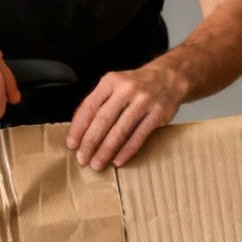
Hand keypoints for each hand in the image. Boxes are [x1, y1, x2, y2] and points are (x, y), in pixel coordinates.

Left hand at [66, 64, 188, 170]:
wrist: (169, 78)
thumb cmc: (137, 86)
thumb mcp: (115, 85)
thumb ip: (98, 103)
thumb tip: (79, 130)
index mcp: (111, 81)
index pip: (89, 107)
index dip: (79, 128)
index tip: (72, 144)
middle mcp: (126, 89)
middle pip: (103, 120)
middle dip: (91, 142)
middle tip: (83, 158)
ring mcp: (144, 101)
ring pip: (121, 130)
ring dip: (106, 150)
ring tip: (98, 163)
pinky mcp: (158, 114)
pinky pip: (139, 136)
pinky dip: (127, 151)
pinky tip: (118, 160)